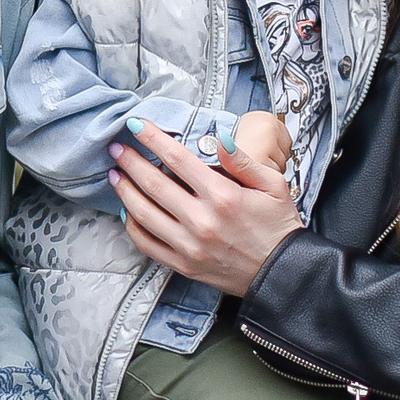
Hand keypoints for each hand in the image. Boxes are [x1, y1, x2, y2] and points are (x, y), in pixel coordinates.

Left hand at [110, 120, 299, 295]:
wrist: (283, 273)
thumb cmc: (279, 226)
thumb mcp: (273, 185)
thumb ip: (243, 160)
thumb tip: (221, 137)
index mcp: (223, 196)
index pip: (178, 159)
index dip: (153, 139)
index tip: (135, 125)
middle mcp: (202, 220)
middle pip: (153, 184)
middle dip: (131, 162)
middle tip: (116, 148)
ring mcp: (189, 245)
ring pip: (144, 213)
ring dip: (124, 191)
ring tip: (116, 175)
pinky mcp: (183, 264)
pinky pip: (147, 243)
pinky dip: (132, 226)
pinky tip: (128, 211)